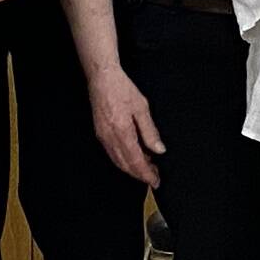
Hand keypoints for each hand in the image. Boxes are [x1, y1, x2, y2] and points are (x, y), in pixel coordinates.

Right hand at [87, 65, 164, 186]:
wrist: (102, 78)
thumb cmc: (121, 88)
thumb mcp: (142, 108)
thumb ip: (150, 131)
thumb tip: (159, 150)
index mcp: (122, 132)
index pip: (136, 162)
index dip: (147, 174)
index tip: (156, 181)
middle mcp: (110, 138)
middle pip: (126, 165)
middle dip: (140, 174)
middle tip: (154, 176)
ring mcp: (103, 137)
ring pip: (118, 161)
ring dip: (132, 168)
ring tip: (147, 166)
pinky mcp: (100, 133)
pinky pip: (112, 153)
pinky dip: (124, 159)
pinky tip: (133, 155)